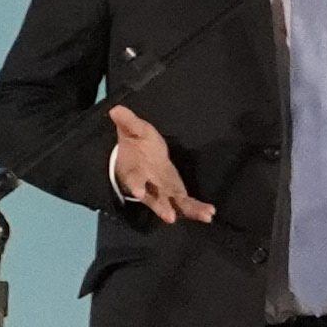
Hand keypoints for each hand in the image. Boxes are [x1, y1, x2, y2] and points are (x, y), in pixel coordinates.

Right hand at [107, 106, 210, 224]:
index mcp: (135, 170)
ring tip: (204, 217)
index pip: (134, 178)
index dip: (135, 184)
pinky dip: (196, 209)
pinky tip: (210, 214)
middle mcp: (148, 185)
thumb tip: (116, 109)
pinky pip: (185, 203)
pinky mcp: (175, 192)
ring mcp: (163, 191)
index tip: (138, 192)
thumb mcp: (132, 129)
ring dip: (188, 211)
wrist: (139, 155)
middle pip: (154, 198)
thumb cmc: (135, 142)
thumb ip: (127, 122)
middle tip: (168, 217)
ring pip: (174, 204)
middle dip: (161, 207)